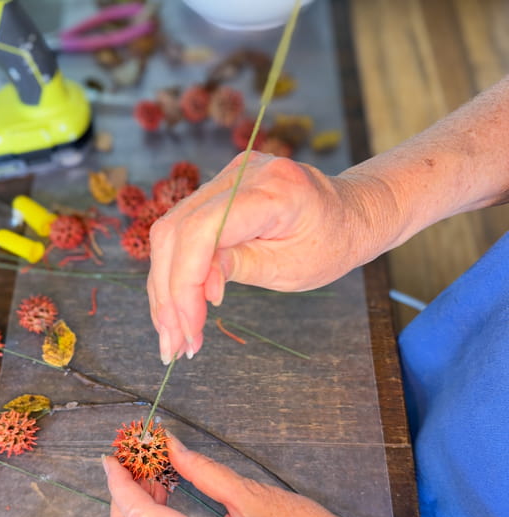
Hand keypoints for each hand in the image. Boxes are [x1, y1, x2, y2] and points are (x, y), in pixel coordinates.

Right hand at [147, 153, 374, 363]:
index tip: (189, 327)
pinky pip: (181, 230)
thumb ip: (240, 268)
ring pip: (169, 232)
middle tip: (174, 343)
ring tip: (174, 335)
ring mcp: (225, 178)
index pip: (202, 230)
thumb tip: (197, 286)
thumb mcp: (292, 267)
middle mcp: (241, 173)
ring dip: (165, 288)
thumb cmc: (332, 242)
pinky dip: (176, 271)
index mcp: (272, 190)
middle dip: (168, 293)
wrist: (351, 213)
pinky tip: (178, 306)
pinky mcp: (217, 190)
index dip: (186, 282)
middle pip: (175, 231)